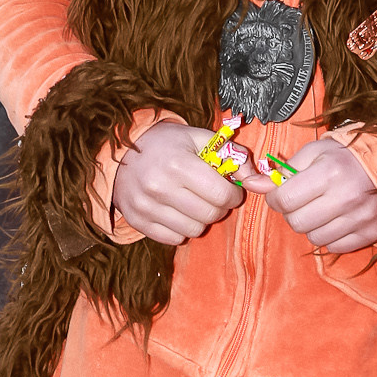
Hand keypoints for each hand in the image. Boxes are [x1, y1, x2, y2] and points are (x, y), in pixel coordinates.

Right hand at [113, 121, 245, 245]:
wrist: (120, 152)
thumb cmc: (166, 144)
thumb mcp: (199, 138)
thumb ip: (232, 154)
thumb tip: (256, 179)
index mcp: (178, 163)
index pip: (221, 195)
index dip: (234, 195)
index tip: (231, 190)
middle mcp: (160, 187)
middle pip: (210, 215)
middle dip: (220, 208)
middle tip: (214, 196)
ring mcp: (146, 207)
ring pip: (194, 230)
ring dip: (201, 219)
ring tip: (194, 202)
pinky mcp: (138, 221)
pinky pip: (174, 238)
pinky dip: (182, 228)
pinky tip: (178, 211)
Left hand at [243, 138, 376, 254]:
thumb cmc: (349, 156)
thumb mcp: (316, 152)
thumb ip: (283, 170)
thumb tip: (251, 184)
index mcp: (329, 172)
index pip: (285, 199)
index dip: (276, 198)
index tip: (280, 194)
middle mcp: (346, 198)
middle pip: (297, 222)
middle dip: (292, 213)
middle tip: (301, 201)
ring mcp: (360, 218)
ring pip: (314, 238)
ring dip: (311, 225)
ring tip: (321, 209)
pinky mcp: (371, 233)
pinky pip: (335, 246)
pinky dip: (331, 236)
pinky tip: (337, 219)